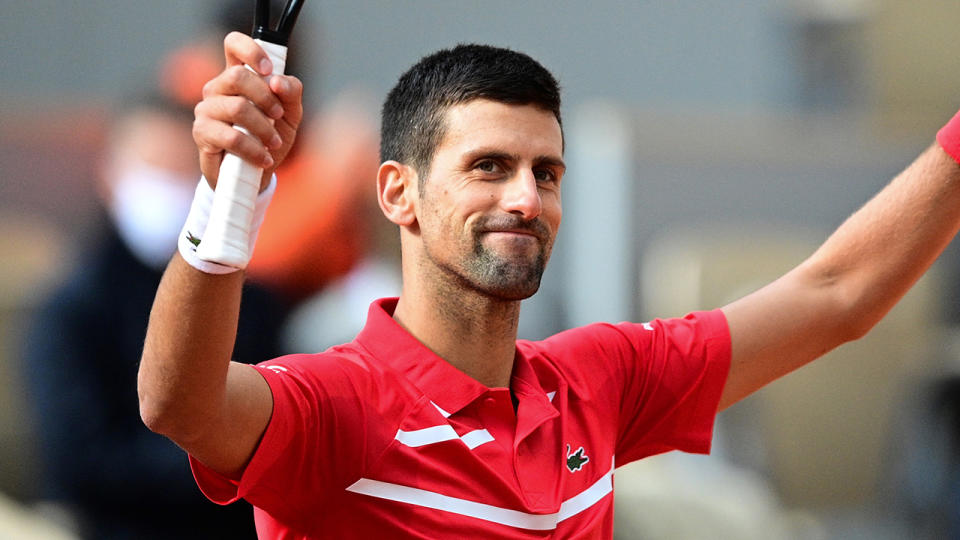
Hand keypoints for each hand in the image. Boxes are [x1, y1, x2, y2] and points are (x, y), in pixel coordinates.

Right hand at [193, 32, 303, 190]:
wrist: (256, 176)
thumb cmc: (270, 140)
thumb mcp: (290, 116)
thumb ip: (291, 93)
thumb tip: (278, 81)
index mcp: (239, 77)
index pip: (233, 45)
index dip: (250, 50)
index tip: (268, 69)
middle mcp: (218, 88)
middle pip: (237, 76)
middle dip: (266, 98)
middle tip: (279, 116)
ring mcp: (206, 109)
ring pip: (237, 107)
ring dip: (264, 128)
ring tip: (274, 143)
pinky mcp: (202, 133)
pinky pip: (231, 136)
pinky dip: (254, 149)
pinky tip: (264, 159)